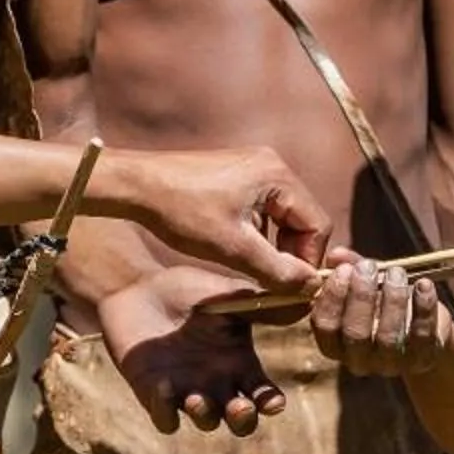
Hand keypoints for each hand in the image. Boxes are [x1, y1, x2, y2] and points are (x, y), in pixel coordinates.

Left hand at [98, 265, 284, 435]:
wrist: (140, 284)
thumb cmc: (190, 289)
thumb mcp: (231, 296)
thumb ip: (265, 303)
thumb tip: (307, 299)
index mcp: (240, 363)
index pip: (264, 395)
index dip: (271, 403)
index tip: (273, 403)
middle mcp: (218, 384)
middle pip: (240, 419)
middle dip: (243, 420)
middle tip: (239, 408)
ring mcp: (187, 391)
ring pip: (206, 420)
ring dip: (205, 416)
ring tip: (197, 399)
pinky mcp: (154, 393)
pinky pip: (165, 417)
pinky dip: (165, 411)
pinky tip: (163, 389)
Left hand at [111, 147, 329, 294]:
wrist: (135, 186)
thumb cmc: (181, 212)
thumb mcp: (232, 248)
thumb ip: (276, 270)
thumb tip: (309, 288)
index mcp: (277, 175)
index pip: (318, 225)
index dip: (309, 260)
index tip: (291, 286)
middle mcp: (271, 164)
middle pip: (303, 219)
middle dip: (292, 253)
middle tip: (275, 283)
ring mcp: (253, 167)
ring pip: (283, 217)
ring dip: (274, 245)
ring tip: (255, 269)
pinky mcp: (236, 174)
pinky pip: (263, 208)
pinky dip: (258, 233)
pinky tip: (237, 250)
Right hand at [308, 249, 450, 376]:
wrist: (420, 326)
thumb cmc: (381, 301)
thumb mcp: (362, 282)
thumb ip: (348, 267)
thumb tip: (336, 255)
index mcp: (336, 343)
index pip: (325, 326)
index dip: (332, 297)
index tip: (344, 269)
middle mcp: (359, 360)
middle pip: (355, 334)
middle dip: (361, 296)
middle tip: (368, 267)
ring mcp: (391, 364)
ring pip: (388, 337)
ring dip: (393, 299)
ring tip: (397, 272)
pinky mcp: (422, 360)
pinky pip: (422, 335)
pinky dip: (423, 307)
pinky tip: (424, 285)